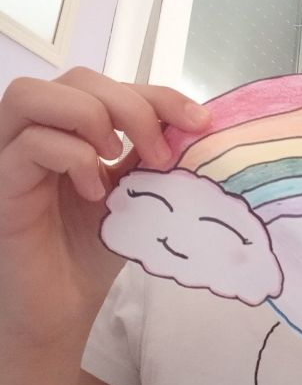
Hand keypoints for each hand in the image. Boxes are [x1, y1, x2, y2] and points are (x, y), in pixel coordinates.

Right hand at [0, 67, 209, 384]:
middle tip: (161, 153)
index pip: (112, 84)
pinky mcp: (3, 184)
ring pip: (33, 94)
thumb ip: (154, 156)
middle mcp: (38, 132)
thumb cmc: (93, 249)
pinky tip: (95, 192)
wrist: (60, 307)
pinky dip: (73, 158)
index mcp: (73, 130)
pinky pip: (30, 144)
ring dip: (93, 117)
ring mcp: (11, 155)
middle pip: (77, 78)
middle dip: (132, 105)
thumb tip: (195, 126)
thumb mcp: (136, 193)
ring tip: (117, 159)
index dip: (159, 93)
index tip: (199, 122)